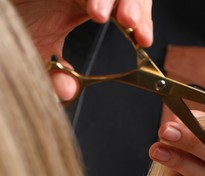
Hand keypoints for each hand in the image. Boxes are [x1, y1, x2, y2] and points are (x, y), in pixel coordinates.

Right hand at [12, 0, 152, 99]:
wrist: (0, 11)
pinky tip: (96, 10)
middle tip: (141, 35)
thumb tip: (68, 92)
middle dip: (139, 13)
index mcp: (88, 5)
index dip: (140, 26)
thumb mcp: (36, 51)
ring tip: (126, 20)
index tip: (144, 42)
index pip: (125, 13)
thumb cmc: (15, 22)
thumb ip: (52, 74)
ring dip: (124, 2)